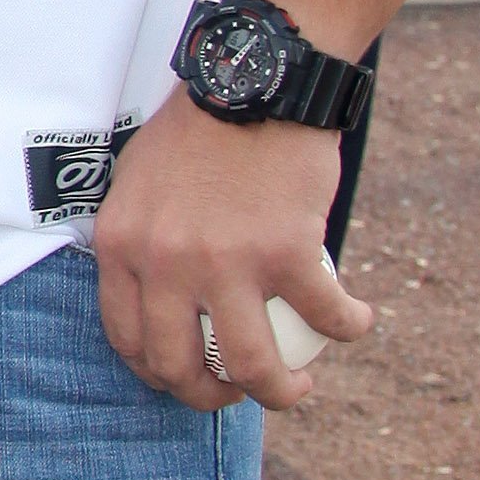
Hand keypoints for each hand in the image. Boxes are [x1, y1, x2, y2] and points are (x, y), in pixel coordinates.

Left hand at [92, 94, 369, 411]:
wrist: (255, 80)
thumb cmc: (199, 128)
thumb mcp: (138, 185)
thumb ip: (140, 242)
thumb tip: (153, 298)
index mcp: (122, 247)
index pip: (128, 338)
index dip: (158, 372)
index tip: (187, 375)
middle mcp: (165, 263)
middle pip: (181, 366)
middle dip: (211, 399)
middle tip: (239, 393)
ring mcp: (225, 262)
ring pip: (250, 365)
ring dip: (280, 393)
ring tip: (299, 388)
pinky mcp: (286, 252)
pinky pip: (323, 314)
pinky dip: (348, 326)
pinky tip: (357, 321)